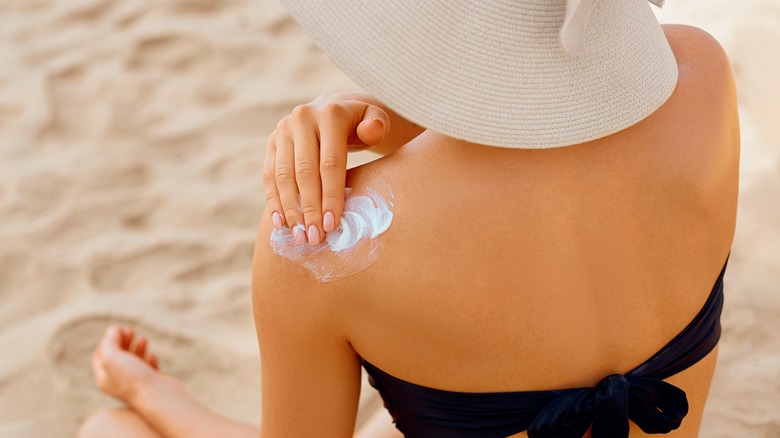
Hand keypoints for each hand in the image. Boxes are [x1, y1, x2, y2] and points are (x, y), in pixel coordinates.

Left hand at [91, 325, 160, 402]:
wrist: (156, 396)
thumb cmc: (132, 378)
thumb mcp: (113, 357)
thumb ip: (110, 342)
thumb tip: (112, 330)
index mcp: (104, 379)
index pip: (100, 356)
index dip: (107, 340)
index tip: (117, 329)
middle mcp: (117, 383)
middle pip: (117, 358)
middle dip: (122, 342)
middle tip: (130, 330)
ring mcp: (135, 384)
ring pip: (133, 362)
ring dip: (137, 348)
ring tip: (143, 338)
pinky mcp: (150, 384)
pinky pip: (148, 369)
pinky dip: (149, 359)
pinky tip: (153, 355)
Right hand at [263, 94, 389, 244]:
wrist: (333, 110)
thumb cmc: (359, 124)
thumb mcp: (375, 120)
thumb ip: (377, 125)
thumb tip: (371, 131)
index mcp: (329, 114)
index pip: (330, 162)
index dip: (330, 195)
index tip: (332, 224)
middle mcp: (301, 119)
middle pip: (304, 172)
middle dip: (309, 208)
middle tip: (315, 237)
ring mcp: (283, 130)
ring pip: (283, 176)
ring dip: (290, 209)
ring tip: (300, 236)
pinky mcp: (271, 142)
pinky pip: (269, 175)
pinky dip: (274, 201)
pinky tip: (281, 223)